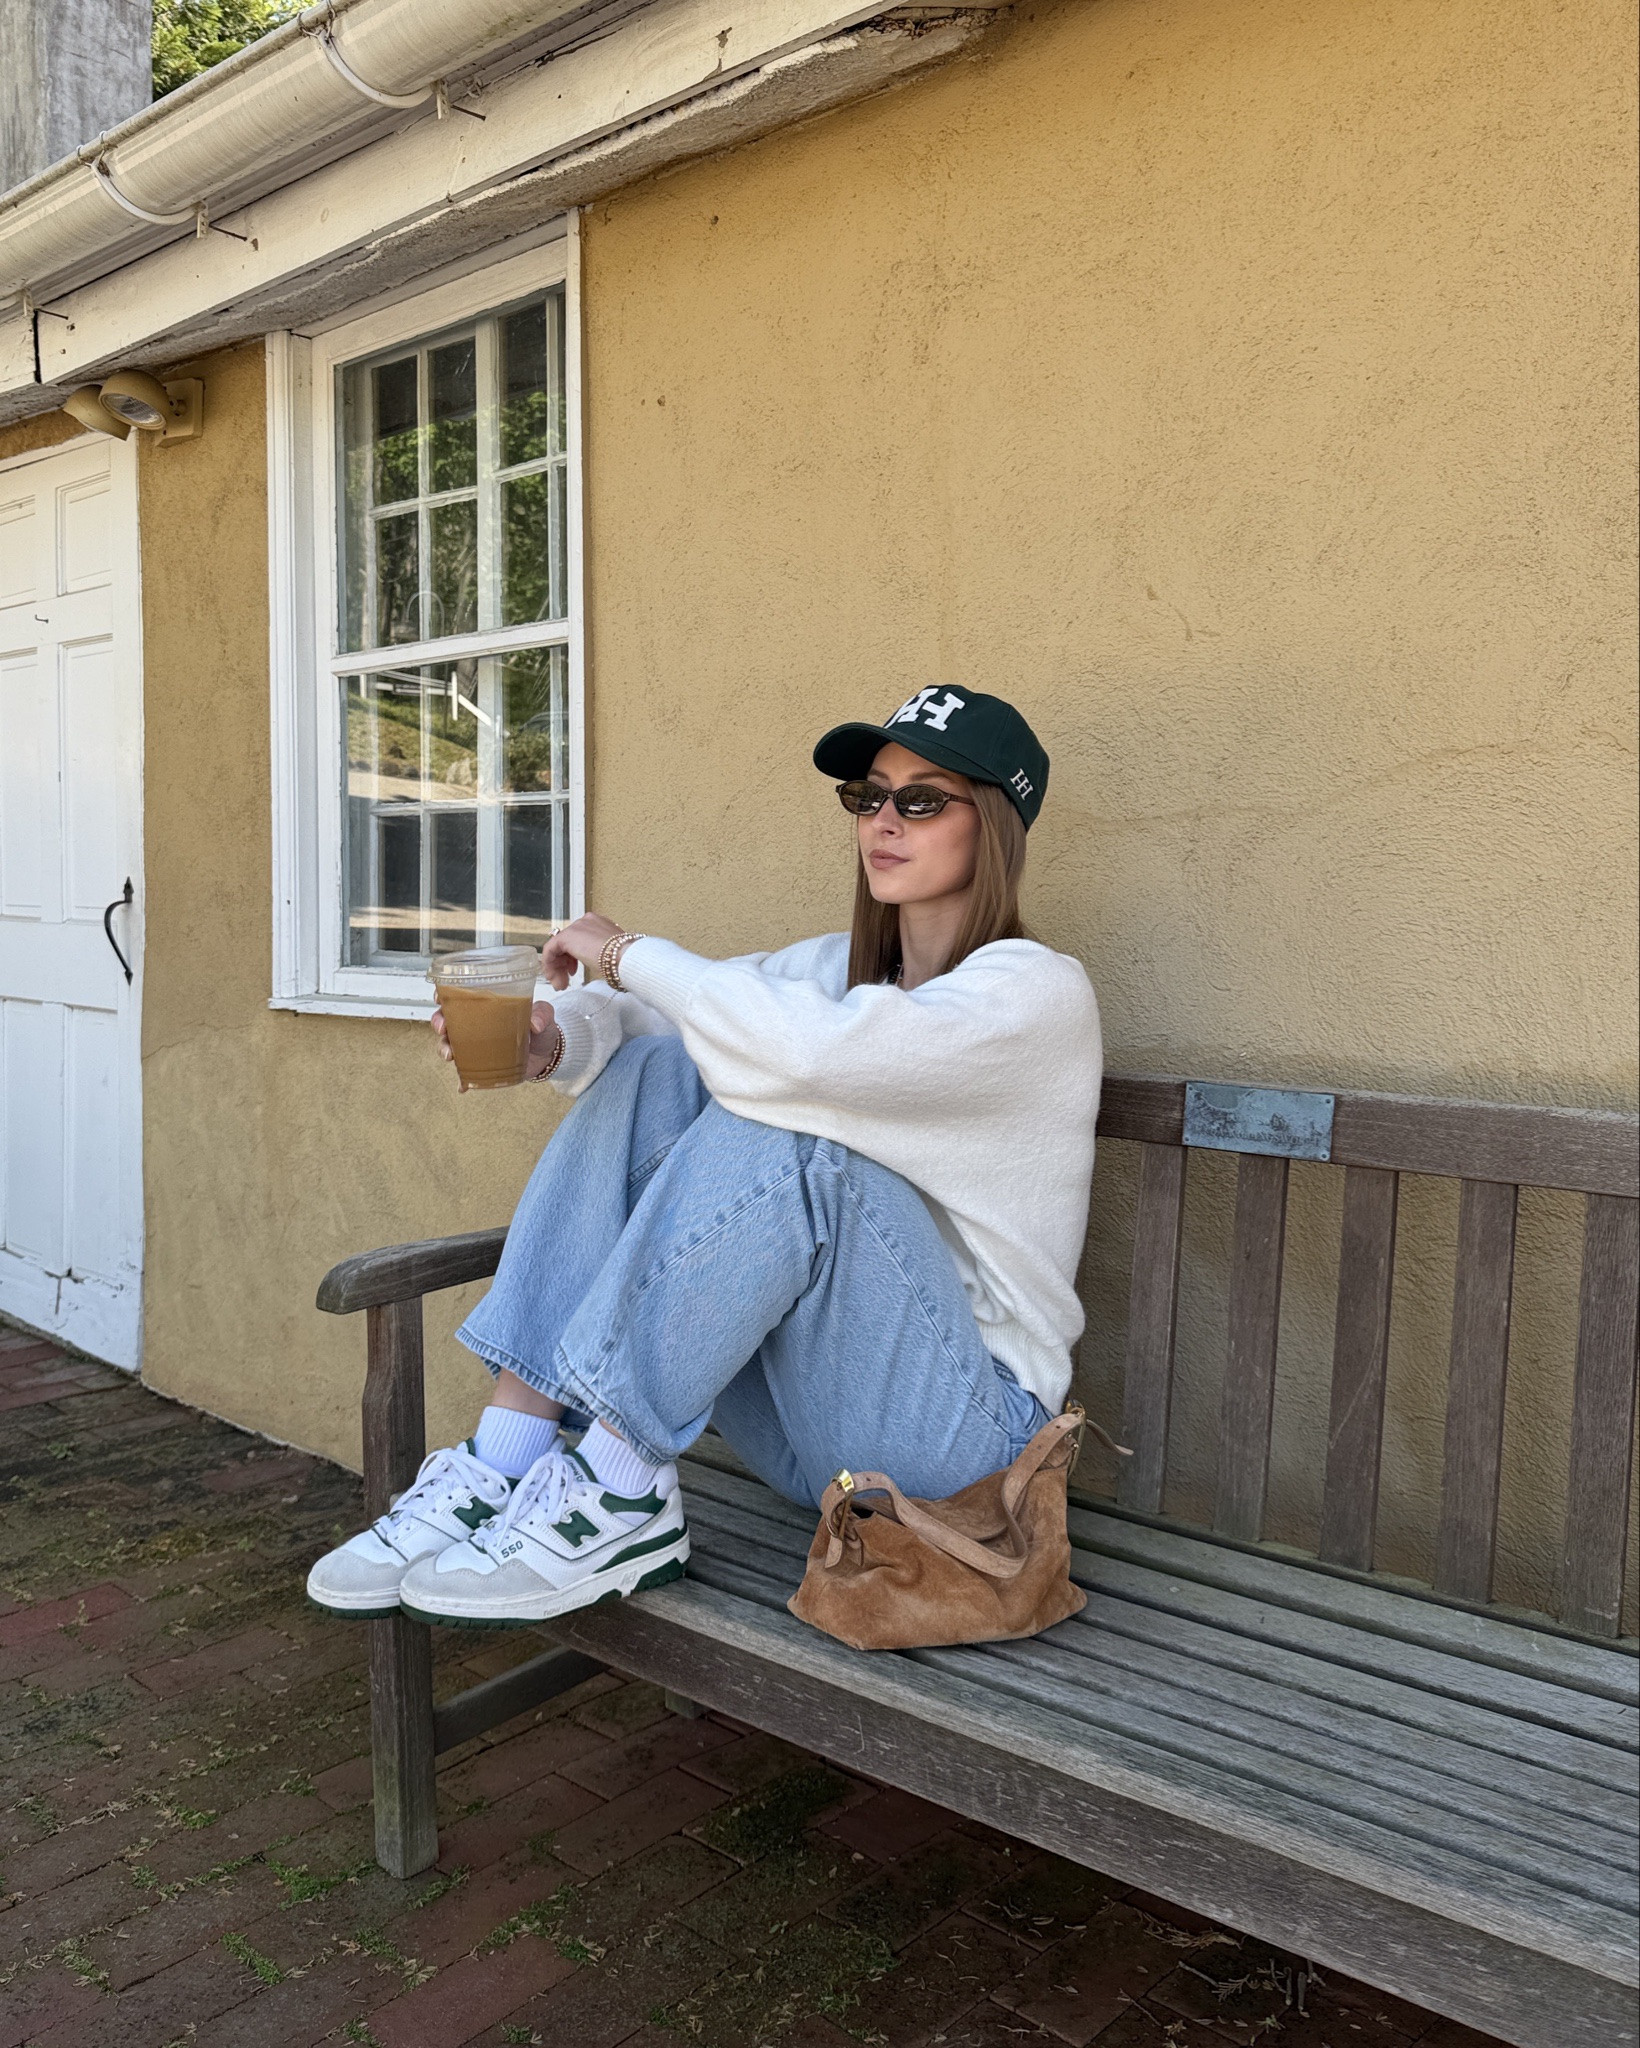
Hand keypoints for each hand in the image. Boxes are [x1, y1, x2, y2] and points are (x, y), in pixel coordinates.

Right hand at [430, 1001, 560, 1078]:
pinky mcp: (481, 1065)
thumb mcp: (545, 1014)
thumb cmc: (541, 1027)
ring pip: (451, 1045)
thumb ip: (542, 1014)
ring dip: (444, 1049)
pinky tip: (462, 1086)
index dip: (444, 996)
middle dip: (439, 1024)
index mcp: (486, 1006)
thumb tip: (535, 1024)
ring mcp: (476, 1046)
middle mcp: (475, 1025)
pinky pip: (466, 1074)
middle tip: (443, 1030)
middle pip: (448, 1021)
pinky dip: (462, 1081)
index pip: (459, 997)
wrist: (549, 1053)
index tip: (439, 998)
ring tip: (451, 1055)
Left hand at [541, 912, 625, 991]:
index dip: (571, 958)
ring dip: (557, 969)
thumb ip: (597, 953)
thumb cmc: (623, 959)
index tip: (572, 972)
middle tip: (565, 981)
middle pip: (565, 944)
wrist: (625, 957)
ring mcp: (575, 928)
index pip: (576, 940)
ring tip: (561, 984)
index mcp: (596, 924)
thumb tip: (593, 960)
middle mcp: (584, 922)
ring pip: (556, 948)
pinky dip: (550, 966)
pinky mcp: (566, 936)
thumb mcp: (608, 954)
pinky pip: (549, 950)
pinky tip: (555, 979)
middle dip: (563, 965)